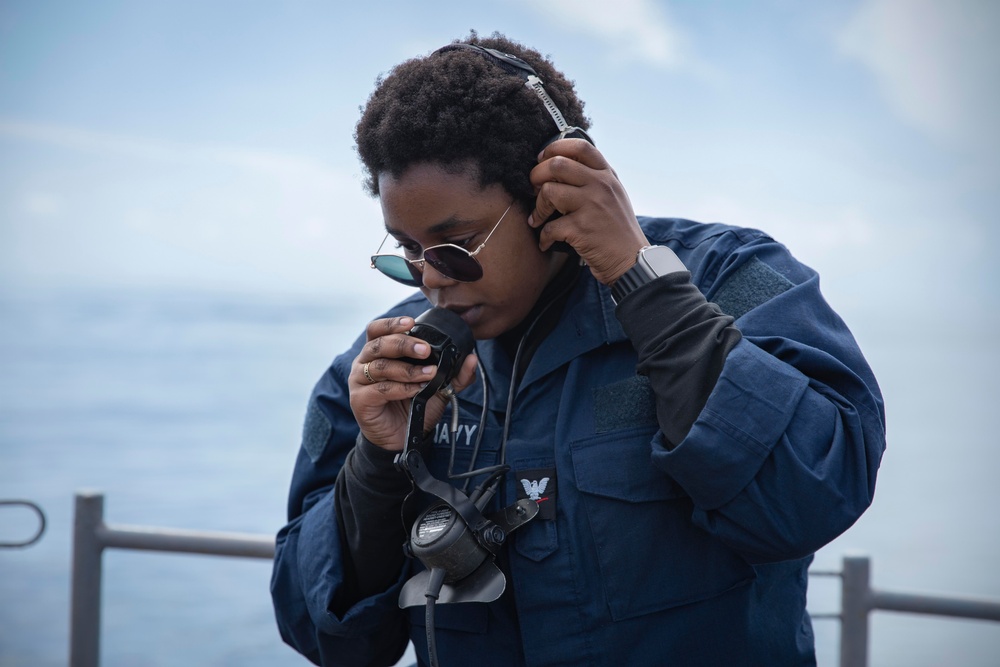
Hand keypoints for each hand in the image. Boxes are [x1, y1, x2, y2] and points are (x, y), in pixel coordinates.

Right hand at [349, 315, 478, 450]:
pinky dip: (402, 388)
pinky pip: (380, 389)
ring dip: (408, 369)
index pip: (377, 329)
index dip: (392, 324)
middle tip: (426, 350)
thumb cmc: (414, 406)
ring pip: (381, 366)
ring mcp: (359, 381)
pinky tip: (417, 390)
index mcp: (378, 352)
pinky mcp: (359, 399)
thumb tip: (471, 359)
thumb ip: (454, 374)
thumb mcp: (438, 388)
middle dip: (404, 344)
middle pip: (379, 344)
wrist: (402, 437)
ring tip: (428, 374)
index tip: (411, 323)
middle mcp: (365, 363)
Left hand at [528, 138, 649, 284]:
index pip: (580, 147)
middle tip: (533, 188)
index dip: (554, 148)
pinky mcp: (581, 229)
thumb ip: (594, 178)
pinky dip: (543, 237)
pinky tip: (545, 242)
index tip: (542, 160)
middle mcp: (600, 186)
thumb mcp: (614, 195)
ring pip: (549, 191)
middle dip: (537, 175)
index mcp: (607, 176)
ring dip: (537, 207)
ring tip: (538, 218)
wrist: (631, 260)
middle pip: (557, 165)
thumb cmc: (617, 229)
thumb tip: (560, 165)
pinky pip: (549, 227)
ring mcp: (591, 206)